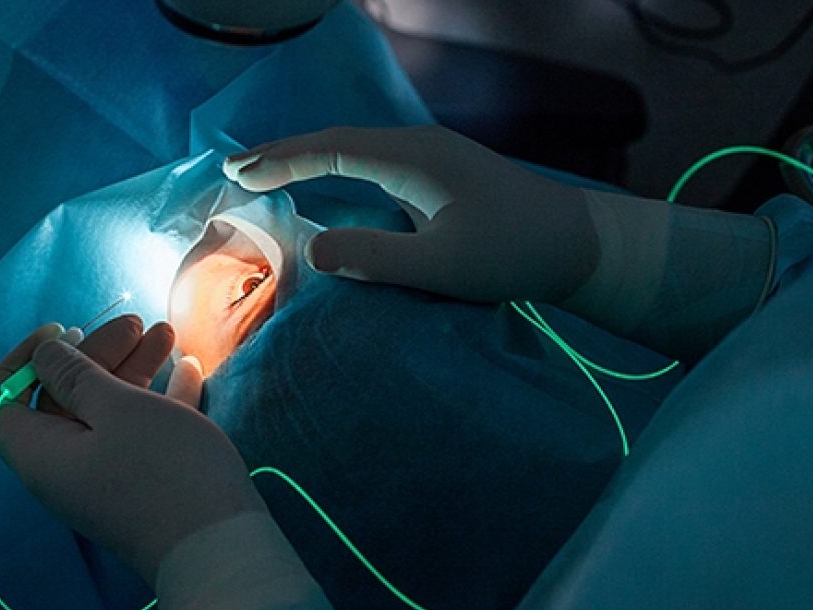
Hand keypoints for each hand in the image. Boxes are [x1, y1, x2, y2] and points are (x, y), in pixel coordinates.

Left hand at [0, 317, 267, 586]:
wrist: (220, 548)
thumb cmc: (162, 470)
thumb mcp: (116, 408)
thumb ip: (75, 375)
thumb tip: (46, 354)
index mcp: (41, 453)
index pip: (4, 402)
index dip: (26, 360)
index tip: (64, 330)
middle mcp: (67, 466)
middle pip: (64, 398)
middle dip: (97, 353)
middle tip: (135, 324)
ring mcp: (108, 476)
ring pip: (108, 410)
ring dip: (133, 367)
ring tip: (167, 333)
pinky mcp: (145, 482)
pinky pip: (141, 431)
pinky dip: (157, 396)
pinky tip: (185, 368)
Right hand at [223, 125, 599, 304]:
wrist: (579, 244)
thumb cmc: (515, 255)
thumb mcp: (442, 266)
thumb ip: (376, 257)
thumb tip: (312, 251)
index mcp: (414, 158)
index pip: (331, 149)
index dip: (280, 161)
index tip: (237, 174)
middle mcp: (418, 147)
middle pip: (337, 141)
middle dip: (283, 154)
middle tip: (233, 168)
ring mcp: (431, 158)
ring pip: (354, 149)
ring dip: (307, 158)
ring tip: (262, 172)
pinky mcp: (439, 175)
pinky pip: (371, 162)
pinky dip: (334, 168)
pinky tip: (322, 181)